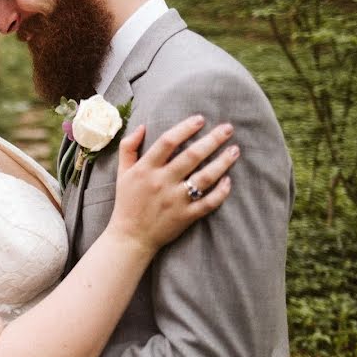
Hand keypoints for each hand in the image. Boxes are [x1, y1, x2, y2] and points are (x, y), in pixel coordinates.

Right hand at [109, 116, 238, 253]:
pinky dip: (221, 192)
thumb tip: (142, 126)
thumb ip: (128, 147)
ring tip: (234, 150)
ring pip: (204, 178)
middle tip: (228, 128)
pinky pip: (208, 202)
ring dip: (222, 162)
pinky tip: (229, 180)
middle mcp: (161, 182)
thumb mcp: (122, 172)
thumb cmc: (127, 201)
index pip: (168, 141)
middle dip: (212, 140)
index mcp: (145, 168)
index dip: (185, 128)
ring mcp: (175, 200)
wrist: (130, 236)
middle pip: (191, 156)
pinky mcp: (186, 216)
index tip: (200, 119)